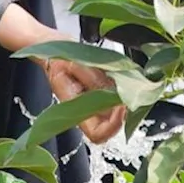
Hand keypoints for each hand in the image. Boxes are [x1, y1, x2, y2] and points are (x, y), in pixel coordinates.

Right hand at [0, 4, 125, 142]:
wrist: (51, 48)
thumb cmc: (57, 55)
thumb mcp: (75, 62)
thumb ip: (93, 78)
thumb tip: (114, 91)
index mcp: (74, 107)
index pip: (97, 134)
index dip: (113, 125)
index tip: (122, 106)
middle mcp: (85, 111)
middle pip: (110, 129)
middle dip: (124, 115)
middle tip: (132, 94)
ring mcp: (93, 104)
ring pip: (115, 117)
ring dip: (126, 105)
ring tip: (131, 86)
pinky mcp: (99, 94)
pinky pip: (115, 101)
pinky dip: (125, 94)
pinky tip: (127, 80)